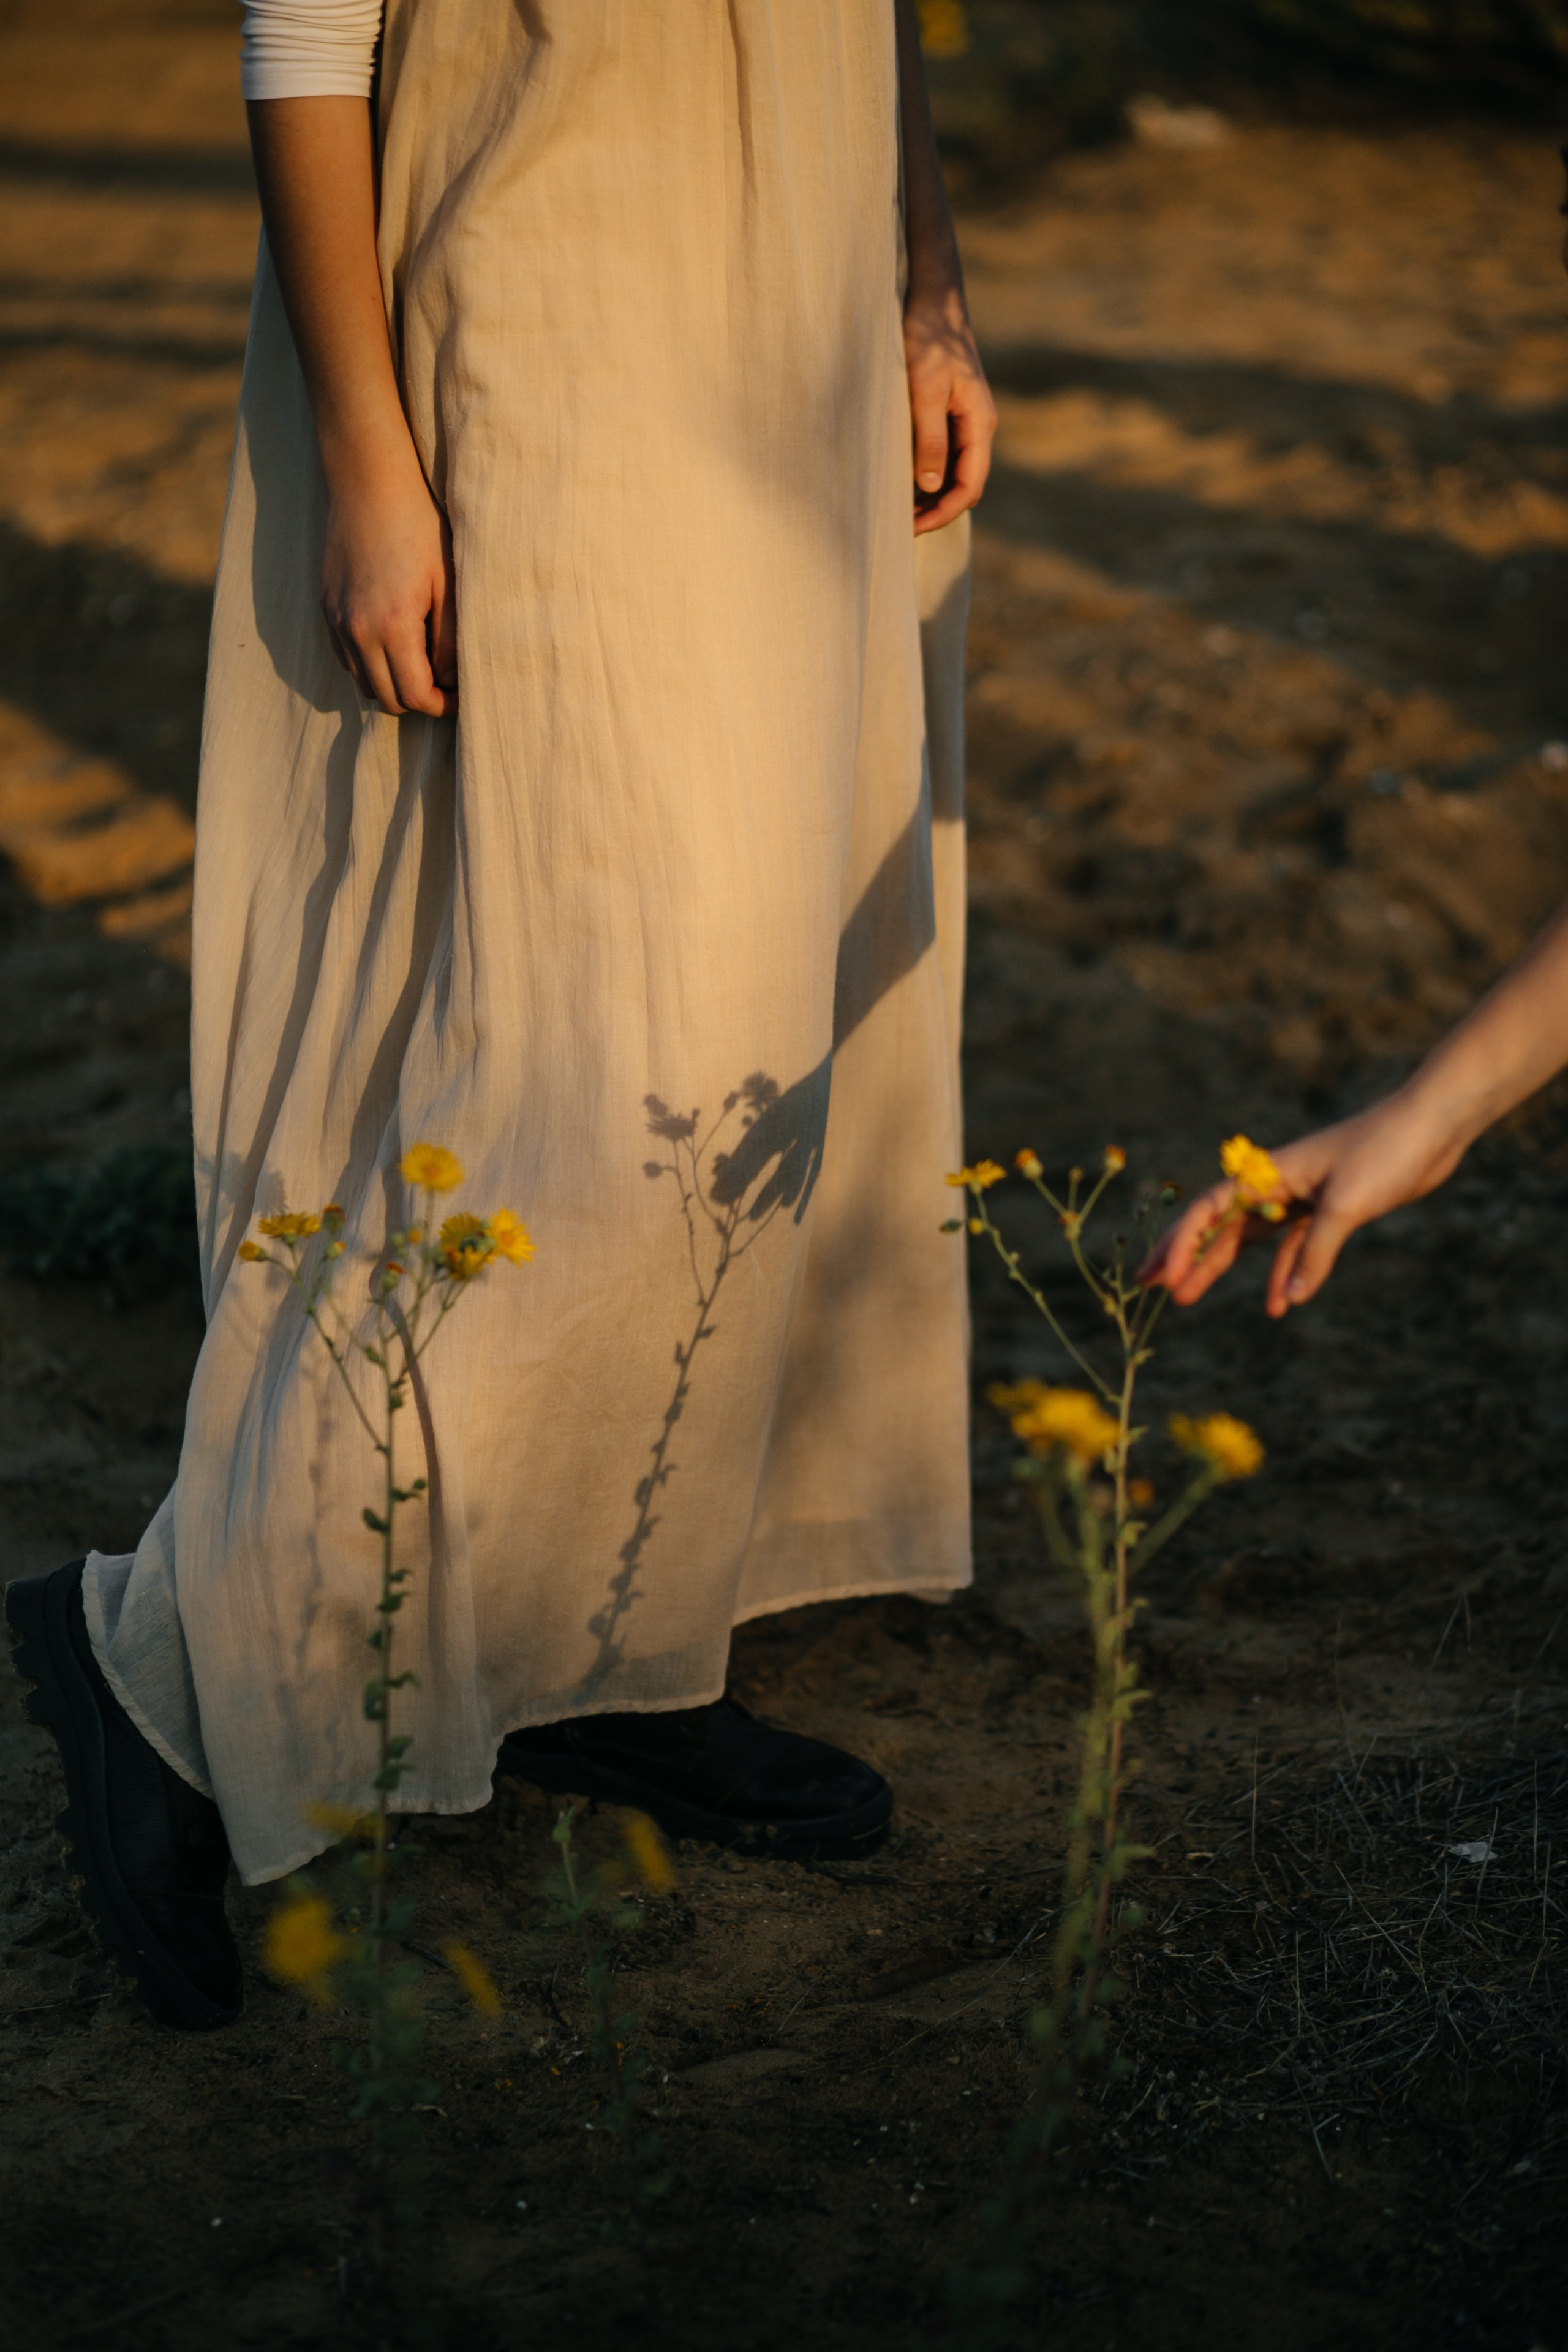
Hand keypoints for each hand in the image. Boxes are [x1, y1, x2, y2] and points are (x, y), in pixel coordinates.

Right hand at [320, 450, 456, 717]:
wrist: (368, 484)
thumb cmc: (418, 527)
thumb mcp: (446, 585)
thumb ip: (449, 640)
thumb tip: (451, 680)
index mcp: (392, 627)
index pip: (415, 695)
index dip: (442, 706)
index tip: (460, 700)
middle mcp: (357, 631)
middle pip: (387, 699)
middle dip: (418, 701)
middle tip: (444, 687)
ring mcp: (337, 621)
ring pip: (363, 683)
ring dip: (391, 686)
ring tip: (420, 666)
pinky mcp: (326, 609)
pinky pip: (346, 659)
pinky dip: (369, 665)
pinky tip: (392, 645)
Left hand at [904, 284, 995, 535]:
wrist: (933, 298)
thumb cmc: (927, 338)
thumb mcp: (924, 391)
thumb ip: (929, 440)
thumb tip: (930, 488)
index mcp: (979, 425)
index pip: (968, 487)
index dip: (942, 514)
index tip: (910, 529)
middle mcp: (977, 427)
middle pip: (963, 485)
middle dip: (935, 510)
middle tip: (899, 526)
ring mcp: (965, 419)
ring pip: (952, 472)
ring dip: (929, 495)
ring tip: (898, 510)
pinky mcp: (949, 411)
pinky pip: (943, 453)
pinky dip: (925, 473)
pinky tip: (902, 479)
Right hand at [1139, 1089, 1472, 1317]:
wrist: (1432, 1126)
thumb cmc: (1384, 1151)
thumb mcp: (1346, 1205)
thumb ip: (1316, 1252)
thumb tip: (1292, 1299)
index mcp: (1269, 1174)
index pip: (1210, 1212)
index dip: (1182, 1246)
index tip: (1162, 1278)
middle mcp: (1276, 1185)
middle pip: (1217, 1226)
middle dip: (1184, 1256)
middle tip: (1152, 1287)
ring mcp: (1301, 1198)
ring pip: (1247, 1240)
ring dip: (1220, 1268)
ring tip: (1189, 1297)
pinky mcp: (1330, 1210)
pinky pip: (1294, 1248)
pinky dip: (1285, 1274)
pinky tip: (1280, 1304)